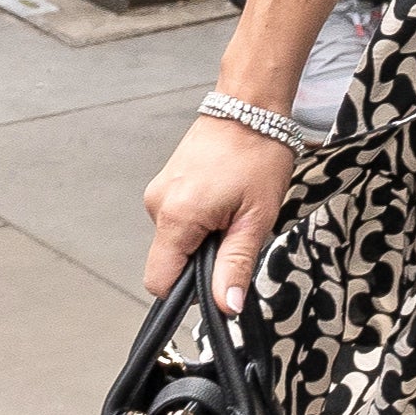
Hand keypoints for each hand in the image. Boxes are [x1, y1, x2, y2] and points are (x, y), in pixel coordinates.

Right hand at [143, 116, 298, 314]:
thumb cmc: (258, 154)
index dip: (188, 293)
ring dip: (204, 239)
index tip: (217, 279)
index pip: (159, 281)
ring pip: (175, 241)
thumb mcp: (257, 218)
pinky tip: (223, 200)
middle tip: (235, 233)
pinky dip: (199, 222)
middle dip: (202, 262)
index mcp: (177, 216)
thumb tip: (225, 306)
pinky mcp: (165, 186)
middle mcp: (158, 205)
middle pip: (169, 262)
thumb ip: (236, 266)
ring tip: (232, 210)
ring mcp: (158, 193)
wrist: (249, 108)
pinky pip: (177, 220)